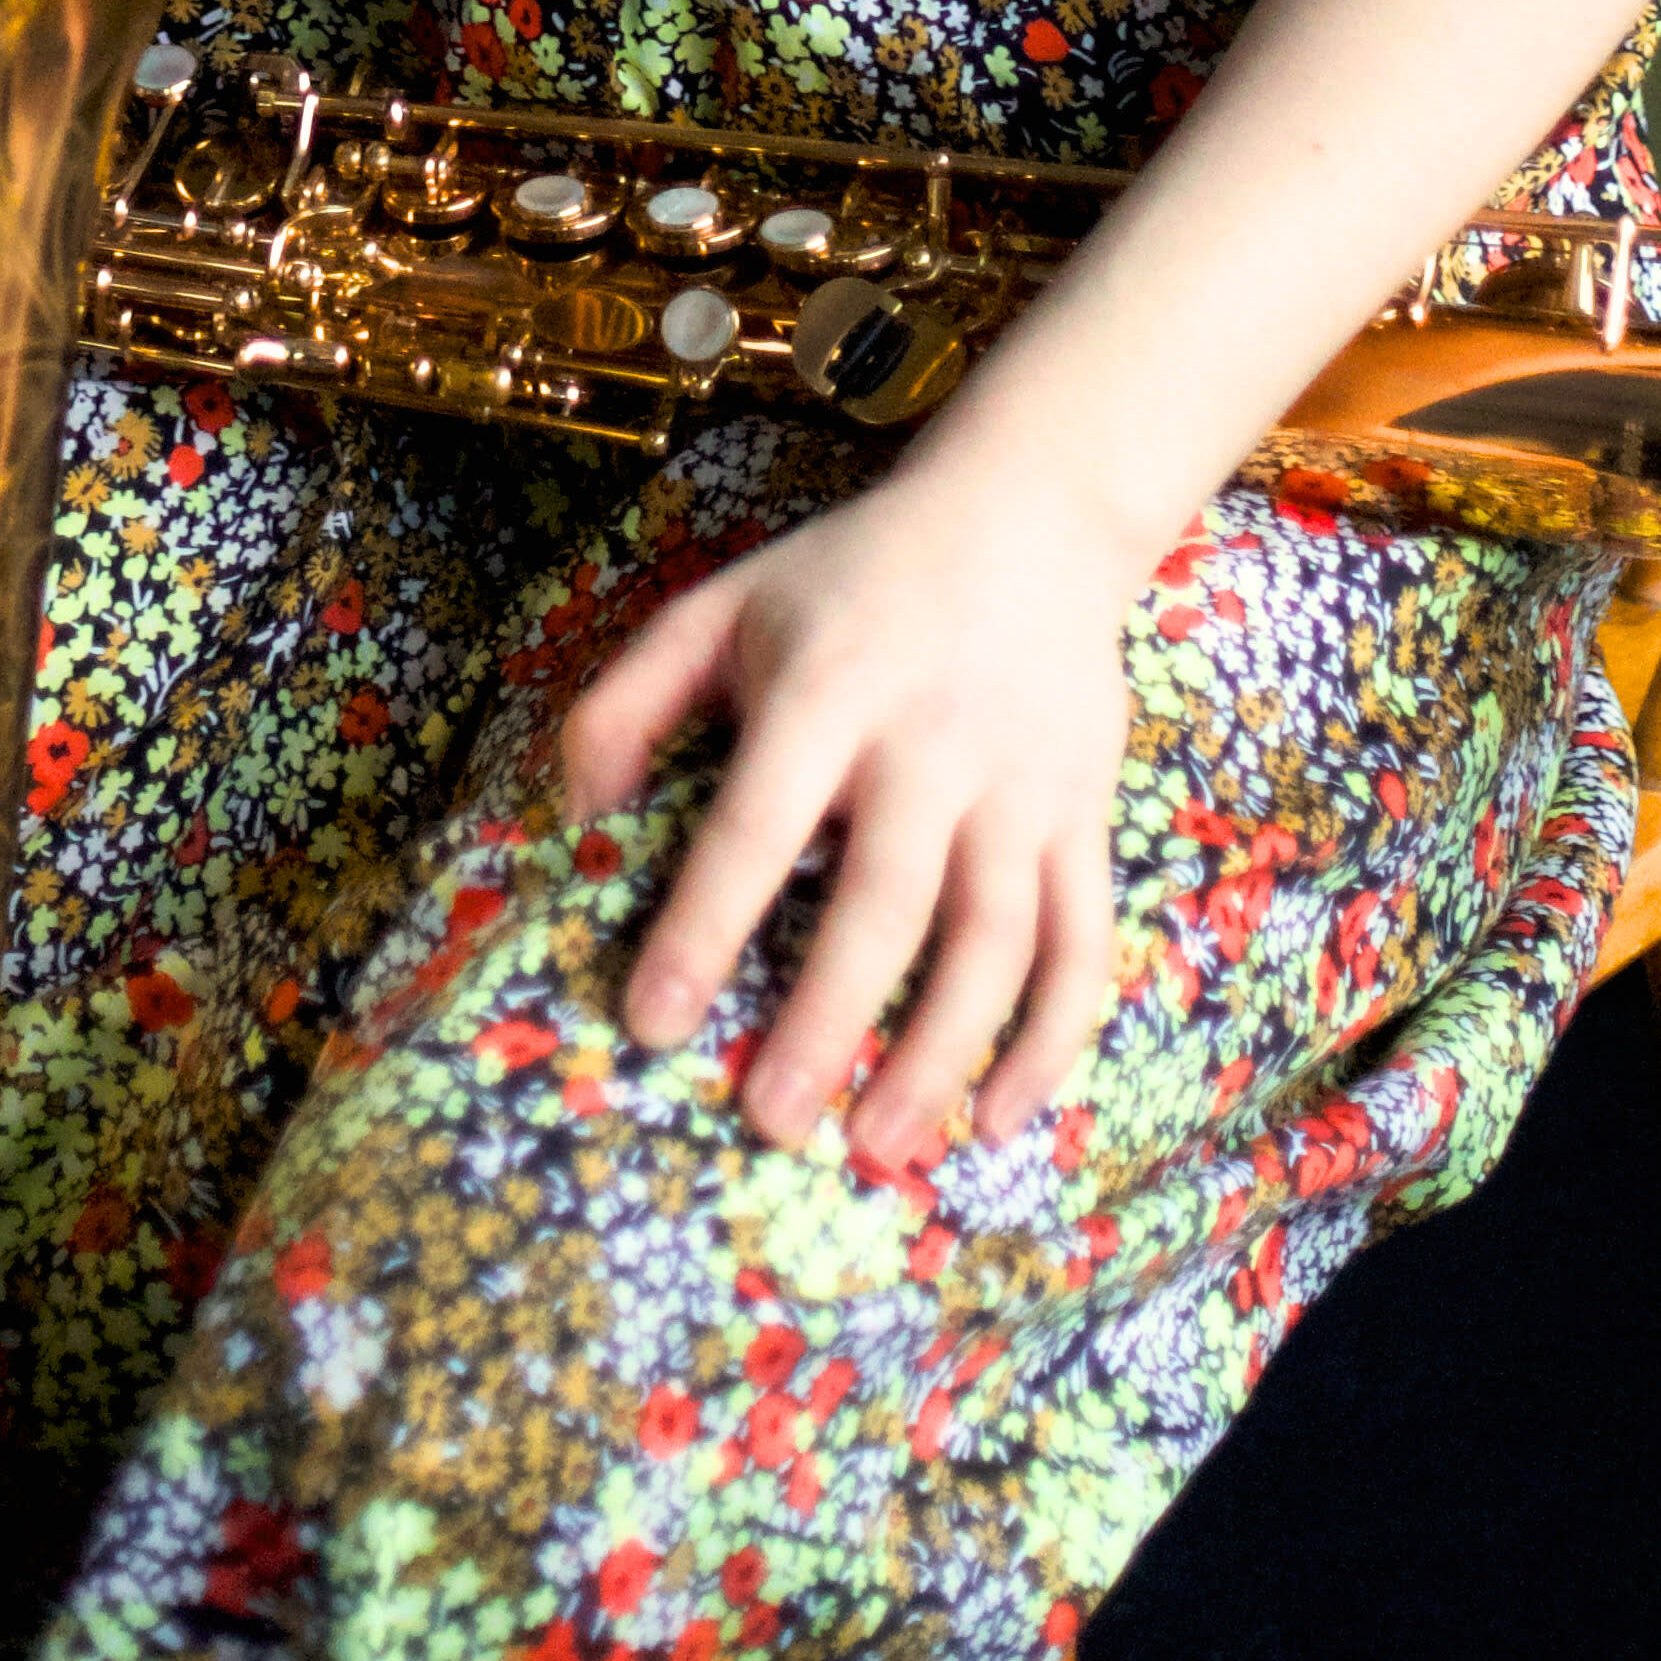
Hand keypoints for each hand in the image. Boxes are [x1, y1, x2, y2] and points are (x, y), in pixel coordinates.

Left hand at [557, 423, 1148, 1176]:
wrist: (1029, 515)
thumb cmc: (847, 579)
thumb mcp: (720, 605)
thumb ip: (629, 701)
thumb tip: (573, 819)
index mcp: (828, 687)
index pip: (758, 821)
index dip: (704, 927)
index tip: (652, 1024)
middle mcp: (932, 741)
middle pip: (886, 899)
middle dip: (828, 1021)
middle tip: (769, 1123)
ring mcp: (1023, 784)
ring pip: (995, 940)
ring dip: (939, 1054)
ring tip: (876, 1146)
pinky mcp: (1087, 815)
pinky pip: (1083, 944)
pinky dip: (1052, 1042)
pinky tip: (998, 1118)